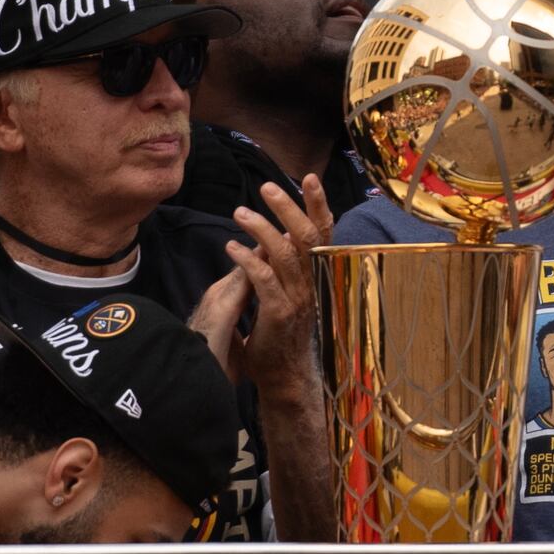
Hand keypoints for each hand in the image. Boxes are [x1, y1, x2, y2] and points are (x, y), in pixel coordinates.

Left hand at [199, 178, 332, 396]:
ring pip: (284, 253)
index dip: (318, 205)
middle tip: (267, 188)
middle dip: (288, 207)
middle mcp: (312, 282)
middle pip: (307, 236)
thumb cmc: (281, 332)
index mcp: (316, 275)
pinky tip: (231, 247)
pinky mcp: (278, 312)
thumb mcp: (288, 293)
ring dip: (261, 228)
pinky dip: (247, 259)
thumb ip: (284, 266)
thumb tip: (281, 235)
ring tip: (239, 212)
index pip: (322, 233)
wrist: (283, 375)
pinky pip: (263, 278)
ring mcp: (297, 298)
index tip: (309, 178)